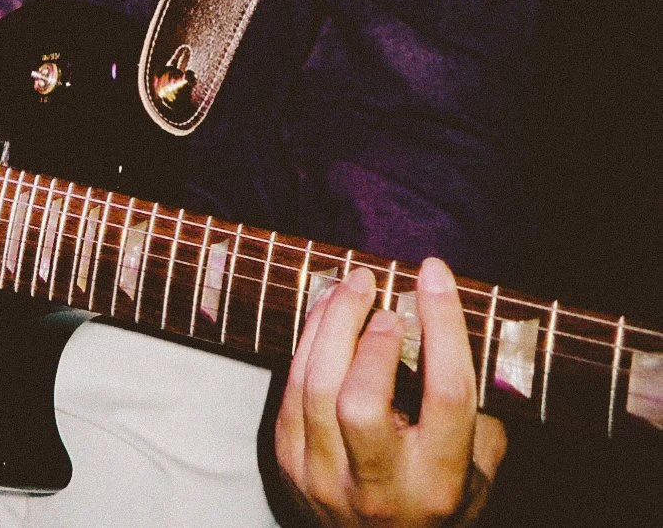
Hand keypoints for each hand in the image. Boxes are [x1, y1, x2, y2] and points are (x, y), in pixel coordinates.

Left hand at [274, 258, 506, 525]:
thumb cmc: (438, 495)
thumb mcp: (478, 466)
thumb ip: (479, 404)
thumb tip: (462, 320)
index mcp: (438, 484)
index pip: (446, 395)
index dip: (442, 324)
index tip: (434, 272)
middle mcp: (379, 489)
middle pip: (363, 399)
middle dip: (370, 334)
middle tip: (383, 296)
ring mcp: (325, 480)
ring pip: (315, 385)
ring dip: (333, 322)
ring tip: (353, 287)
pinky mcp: (289, 463)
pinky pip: (291, 385)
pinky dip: (309, 339)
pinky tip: (327, 313)